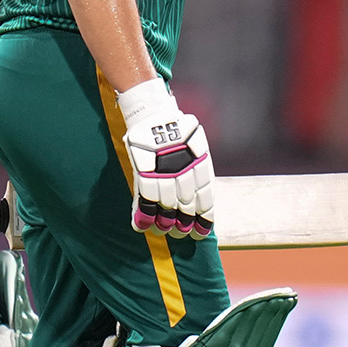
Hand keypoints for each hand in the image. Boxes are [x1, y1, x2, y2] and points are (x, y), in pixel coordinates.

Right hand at [118, 78, 214, 238]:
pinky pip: (145, 200)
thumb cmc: (176, 129)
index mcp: (200, 164)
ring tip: (164, 231)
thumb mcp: (195, 145)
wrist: (154, 113)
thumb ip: (198, 168)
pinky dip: (143, 215)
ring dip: (165, 223)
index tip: (202, 232)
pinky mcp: (145, 172)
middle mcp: (185, 171)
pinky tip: (141, 225)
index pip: (206, 198)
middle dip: (184, 224)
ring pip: (167, 207)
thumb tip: (201, 196)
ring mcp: (164, 173)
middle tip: (181, 233)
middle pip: (187, 207)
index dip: (204, 218)